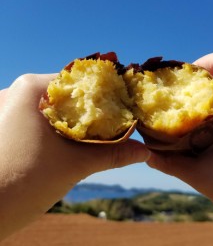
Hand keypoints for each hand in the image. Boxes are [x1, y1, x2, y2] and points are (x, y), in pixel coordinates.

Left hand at [0, 74, 149, 239]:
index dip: (103, 93)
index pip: (77, 81)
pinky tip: (73, 139)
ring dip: (74, 119)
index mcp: (30, 89)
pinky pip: (40, 118)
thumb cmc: (22, 185)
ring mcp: (7, 108)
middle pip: (65, 94)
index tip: (122, 104)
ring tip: (97, 131)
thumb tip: (145, 152)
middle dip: (89, 108)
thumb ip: (113, 154)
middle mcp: (16, 92)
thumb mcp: (74, 164)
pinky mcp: (5, 125)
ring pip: (53, 107)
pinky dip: (59, 127)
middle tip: (114, 120)